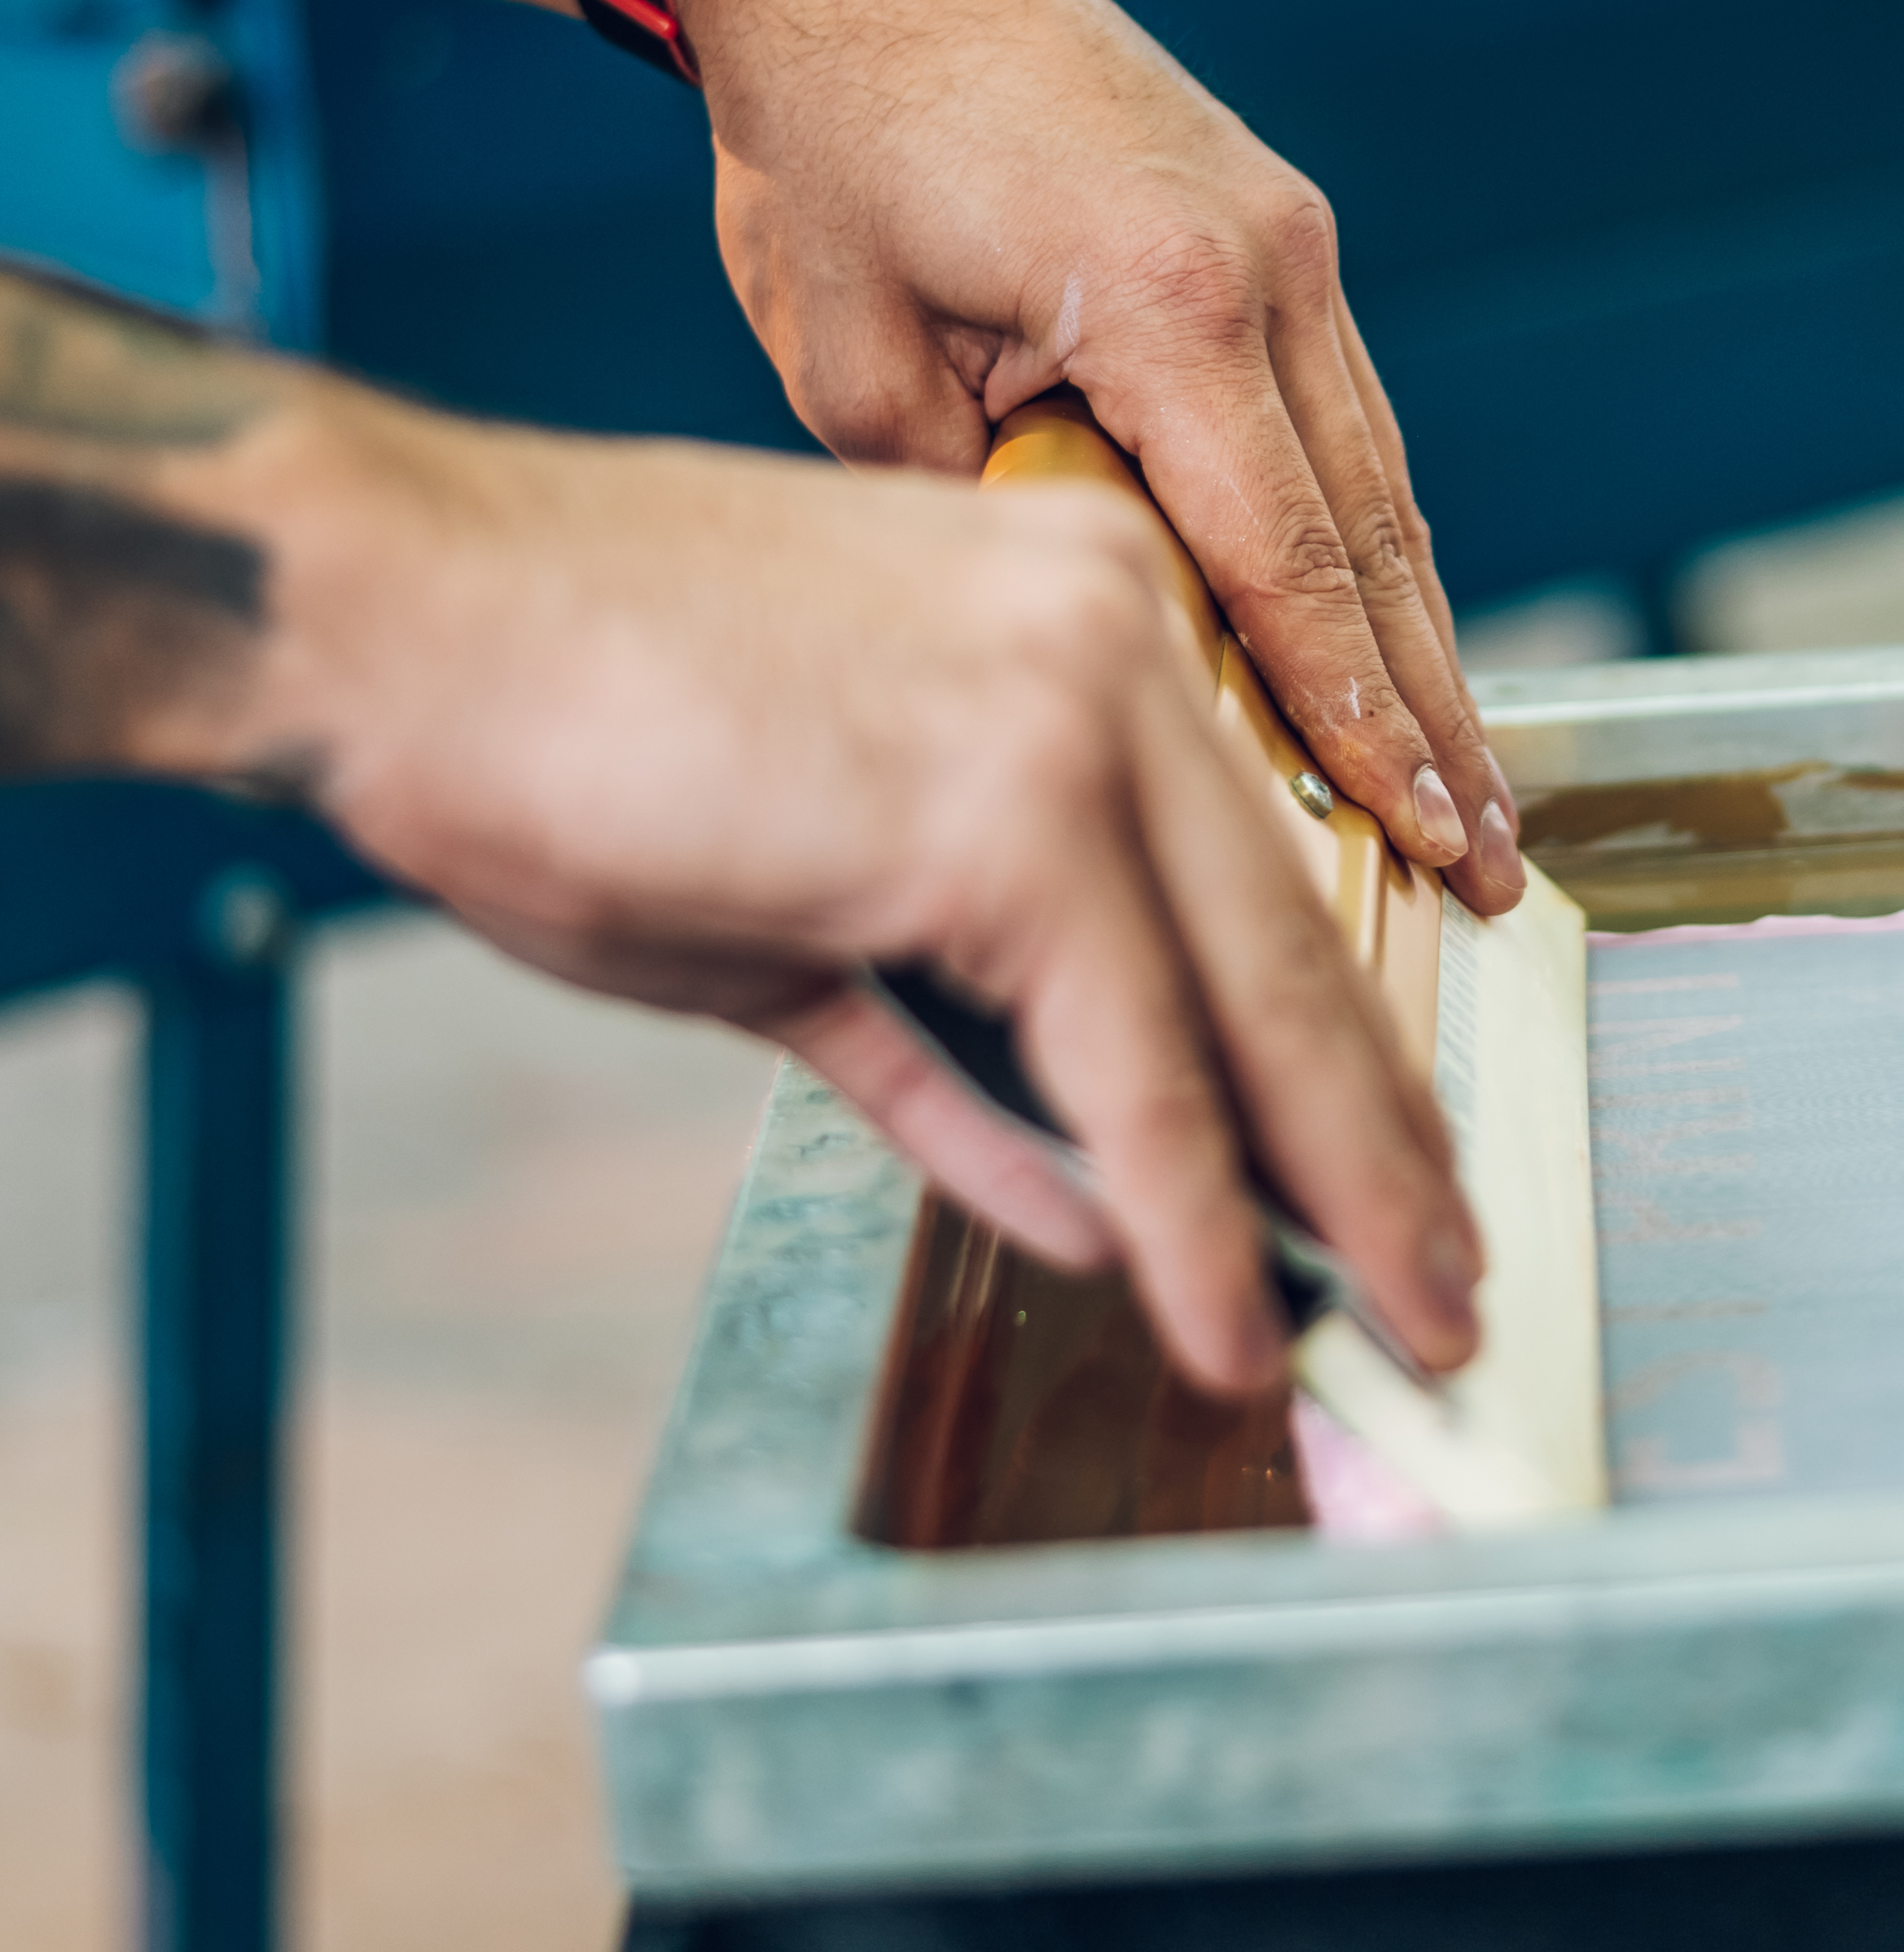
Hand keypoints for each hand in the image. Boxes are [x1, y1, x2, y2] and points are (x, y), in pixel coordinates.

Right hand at [207, 381, 1483, 1396]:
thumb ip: (962, 1051)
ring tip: (1404, 1334)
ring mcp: (1075, 715)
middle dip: (1389, 1145)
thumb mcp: (807, 917)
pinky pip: (1130, 1065)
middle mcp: (1119, 640)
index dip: (1340, 1051)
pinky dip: (1188, 1214)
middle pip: (1300, 943)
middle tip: (1457, 1287)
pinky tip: (1223, 1319)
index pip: (1257, 877)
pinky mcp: (1005, 812)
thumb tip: (1094, 1200)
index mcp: (1088, 624)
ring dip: (1337, 1202)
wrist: (398, 616)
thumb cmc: (562, 732)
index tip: (1399, 1176)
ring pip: (1252, 1009)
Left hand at [675, 0, 1527, 920]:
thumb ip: (986, 516)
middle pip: (1377, 540)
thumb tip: (1080, 634)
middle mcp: (1269, 266)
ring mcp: (1288, 240)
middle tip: (1488, 865)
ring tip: (1465, 793)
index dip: (1359, 722)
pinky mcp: (1273, 231)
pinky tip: (1393, 651)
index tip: (1420, 837)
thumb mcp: (862, 373)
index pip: (1289, 564)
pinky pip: (1341, 425)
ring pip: (1381, 487)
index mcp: (1170, 301)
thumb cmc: (827, 155)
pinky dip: (1368, 549)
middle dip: (1434, 719)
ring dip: (1422, 645)